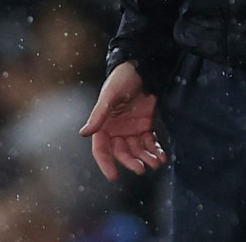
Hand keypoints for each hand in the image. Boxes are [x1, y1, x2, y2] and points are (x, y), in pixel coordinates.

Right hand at [79, 61, 167, 180]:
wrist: (142, 68)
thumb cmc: (122, 79)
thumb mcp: (110, 95)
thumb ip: (99, 115)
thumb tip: (84, 133)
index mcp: (104, 125)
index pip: (101, 149)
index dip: (106, 163)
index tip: (114, 176)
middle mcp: (117, 130)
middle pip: (122, 152)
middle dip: (131, 161)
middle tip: (141, 169)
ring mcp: (131, 129)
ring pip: (138, 150)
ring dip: (146, 158)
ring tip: (156, 163)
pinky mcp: (145, 125)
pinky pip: (149, 142)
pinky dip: (155, 150)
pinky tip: (162, 156)